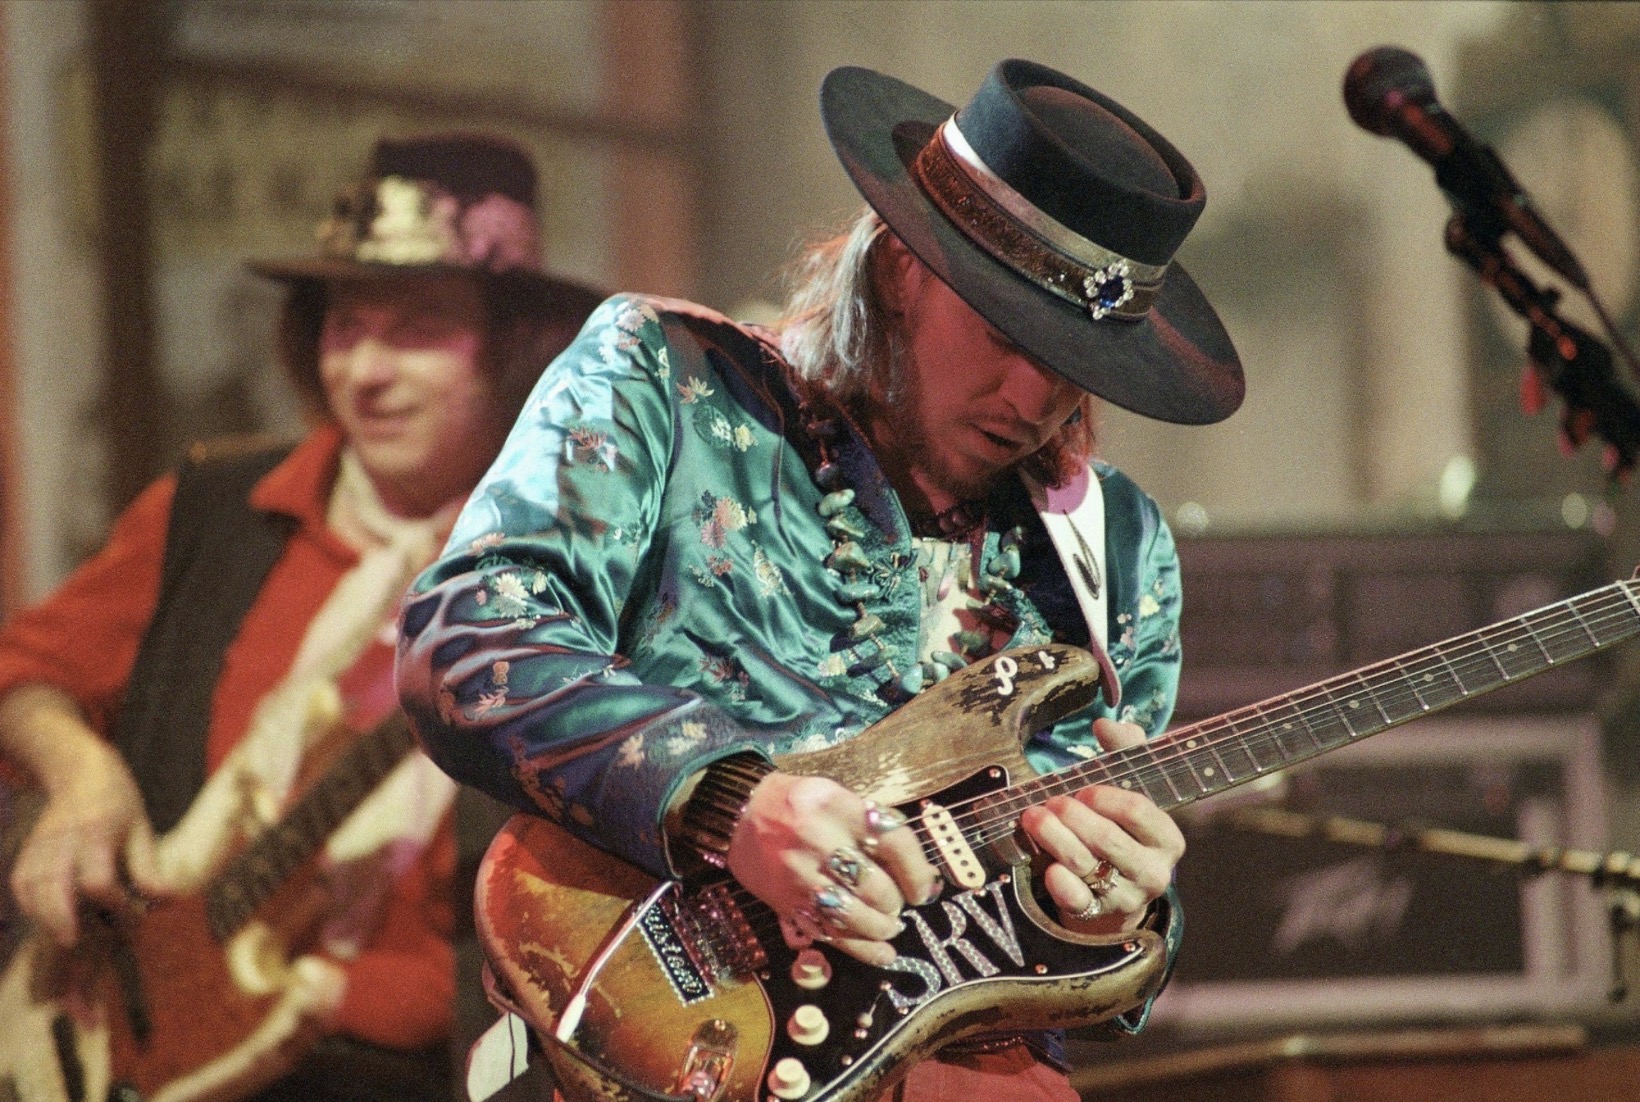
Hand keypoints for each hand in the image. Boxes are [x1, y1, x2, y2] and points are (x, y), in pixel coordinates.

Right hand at [10, 732, 159, 946]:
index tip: (133, 911)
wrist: (80, 772)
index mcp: (98, 832)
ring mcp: (41, 845)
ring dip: (44, 917)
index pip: (98, 879)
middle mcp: (64, 839)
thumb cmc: (119, 803)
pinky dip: (31, 905)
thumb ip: (148, 867)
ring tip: (64, 937)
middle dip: (61, 917)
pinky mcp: (27, 852)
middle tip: (72, 942)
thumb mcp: (141, 829)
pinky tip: (46, 920)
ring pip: (32, 887)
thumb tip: (164, 901)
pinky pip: (22, 885)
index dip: (115, 902)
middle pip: (54, 885)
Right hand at [727, 772, 940, 965]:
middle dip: (894, 903)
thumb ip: (873, 826)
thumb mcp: (837, 796)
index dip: (917, 871)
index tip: (923, 889)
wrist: (740, 814)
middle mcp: (818, 840)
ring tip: (887, 926)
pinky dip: (861, 949)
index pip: (893, 841)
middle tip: (896, 905)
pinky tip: (881, 953)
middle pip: (875, 885)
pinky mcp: (787, 902)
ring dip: (881, 928)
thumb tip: (920, 872)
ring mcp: (800, 875)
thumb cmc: (799, 804)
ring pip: (853, 916)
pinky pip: (829, 933)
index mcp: (838, 807)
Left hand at [1018, 717, 1183, 933]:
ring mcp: (1126, 896)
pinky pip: (1076, 899)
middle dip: (1073, 815)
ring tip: (1033, 817)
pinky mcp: (1098, 914)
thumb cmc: (1122, 827)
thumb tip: (1104, 723)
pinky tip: (1047, 866)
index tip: (1084, 788)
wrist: (1116, 889)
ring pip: (1086, 864)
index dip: (1106, 797)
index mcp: (1167, 838)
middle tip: (1050, 801)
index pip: (1139, 811)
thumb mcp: (1132, 787)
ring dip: (1054, 837)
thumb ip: (1125, 750)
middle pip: (1107, 839)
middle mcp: (1153, 871)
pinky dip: (1059, 881)